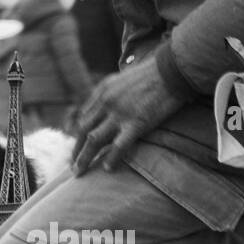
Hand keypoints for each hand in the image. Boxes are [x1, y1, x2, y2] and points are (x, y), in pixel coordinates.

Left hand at [70, 58, 189, 175]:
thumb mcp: (122, 79)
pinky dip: (112, 158)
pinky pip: (119, 145)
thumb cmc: (152, 74)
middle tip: (72, 165)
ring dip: (84, 157)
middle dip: (76, 149)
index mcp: (102, 91)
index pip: (84, 117)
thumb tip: (105, 108)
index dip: (78, 135)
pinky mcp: (136, 122)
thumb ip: (111, 93)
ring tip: (79, 172)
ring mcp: (119, 113)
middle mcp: (105, 102)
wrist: (171, 70)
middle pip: (83, 130)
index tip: (77, 147)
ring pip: (94, 140)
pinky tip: (107, 168)